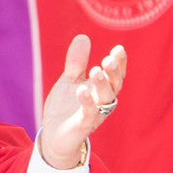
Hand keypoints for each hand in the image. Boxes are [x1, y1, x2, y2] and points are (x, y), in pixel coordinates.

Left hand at [40, 35, 125, 168]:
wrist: (53, 135)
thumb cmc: (65, 107)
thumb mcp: (69, 81)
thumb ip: (76, 62)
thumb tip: (83, 36)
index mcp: (101, 90)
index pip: (115, 75)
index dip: (119, 63)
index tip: (118, 49)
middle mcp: (102, 102)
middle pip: (114, 86)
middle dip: (113, 72)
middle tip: (109, 59)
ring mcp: (94, 115)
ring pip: (105, 100)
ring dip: (102, 85)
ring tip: (96, 70)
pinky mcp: (83, 126)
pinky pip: (88, 114)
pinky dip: (86, 102)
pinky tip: (81, 90)